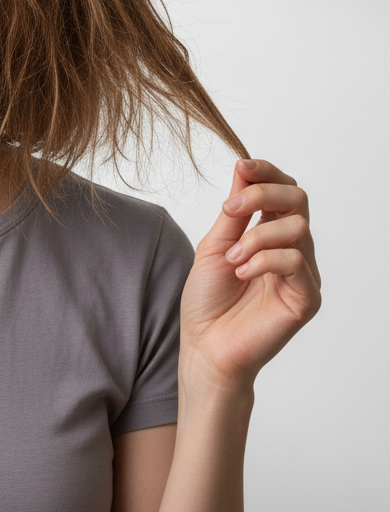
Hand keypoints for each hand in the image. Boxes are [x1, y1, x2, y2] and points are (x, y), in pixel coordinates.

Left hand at [179, 159, 320, 395]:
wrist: (205, 346)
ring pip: (297, 227)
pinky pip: (295, 260)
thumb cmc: (207, 300)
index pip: (283, 190)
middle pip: (297, 199)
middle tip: (231, 208)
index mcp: (268, 233)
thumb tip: (243, 167)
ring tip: (232, 259)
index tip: (243, 166)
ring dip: (255, 236)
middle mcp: (291, 249)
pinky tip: (242, 273)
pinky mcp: (307, 297)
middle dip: (262, 194)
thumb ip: (233, 211)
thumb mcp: (214, 245)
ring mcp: (302, 272)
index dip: (267, 172)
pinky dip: (263, 259)